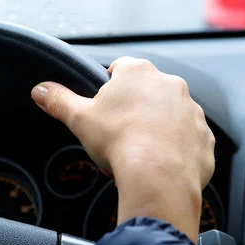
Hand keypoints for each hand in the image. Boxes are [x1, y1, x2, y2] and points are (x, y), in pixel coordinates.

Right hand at [31, 57, 214, 241]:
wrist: (158, 176)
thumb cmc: (120, 141)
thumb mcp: (79, 118)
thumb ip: (58, 100)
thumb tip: (40, 90)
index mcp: (138, 72)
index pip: (120, 68)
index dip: (109, 86)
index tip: (105, 105)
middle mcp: (169, 84)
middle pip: (146, 90)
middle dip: (134, 107)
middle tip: (118, 130)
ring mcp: (191, 110)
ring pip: (169, 113)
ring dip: (157, 125)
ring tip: (139, 148)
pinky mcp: (204, 135)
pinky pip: (188, 137)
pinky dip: (176, 146)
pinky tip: (160, 160)